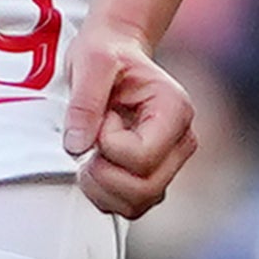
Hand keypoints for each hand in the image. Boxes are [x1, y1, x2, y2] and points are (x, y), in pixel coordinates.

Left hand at [59, 19, 199, 219]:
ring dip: (102, 189)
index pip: (142, 157)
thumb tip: (77, 147)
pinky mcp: (153, 176)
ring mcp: (170, 162)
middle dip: (103, 174)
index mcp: (174, 110)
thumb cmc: (107, 53)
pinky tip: (95, 167)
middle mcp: (181, 141)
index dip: (108, 146)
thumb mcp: (92, 61)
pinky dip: (105, 196)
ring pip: (138, 204)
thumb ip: (84, 102)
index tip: (102, 118)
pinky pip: (131, 207)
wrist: (115, 52)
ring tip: (90, 156)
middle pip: (145, 189)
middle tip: (89, 144)